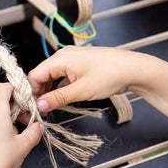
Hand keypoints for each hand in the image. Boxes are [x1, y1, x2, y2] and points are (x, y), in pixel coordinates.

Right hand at [27, 45, 167, 141]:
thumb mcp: (81, 91)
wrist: (135, 69)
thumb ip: (57, 98)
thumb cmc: (111, 75)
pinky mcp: (79, 67)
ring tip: (50, 108)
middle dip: (40, 93)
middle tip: (41, 111)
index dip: (31, 93)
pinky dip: (60, 89)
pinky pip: (62, 78)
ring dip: (50, 92)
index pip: (35, 75)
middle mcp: (63, 56)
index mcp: (60, 58)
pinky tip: (62, 101)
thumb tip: (40, 105)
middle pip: (42, 76)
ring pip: (52, 78)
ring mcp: (72, 61)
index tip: (32, 108)